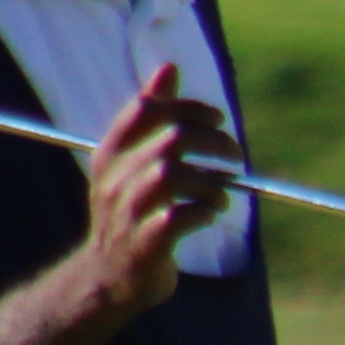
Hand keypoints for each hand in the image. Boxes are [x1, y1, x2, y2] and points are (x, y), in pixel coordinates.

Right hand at [76, 61, 241, 318]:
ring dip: (212, 181)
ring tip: (222, 194)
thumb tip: (169, 67)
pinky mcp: (145, 244)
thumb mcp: (131, 161)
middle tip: (235, 153)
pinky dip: (206, 211)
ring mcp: (127, 212)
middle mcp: (114, 179)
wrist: (109, 277)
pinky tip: (210, 214)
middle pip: (172, 139)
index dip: (187, 106)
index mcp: (109, 153)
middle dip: (215, 141)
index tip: (217, 118)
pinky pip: (181, 217)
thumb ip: (151, 115)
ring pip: (175, 176)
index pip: (145, 109)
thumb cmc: (131, 211)